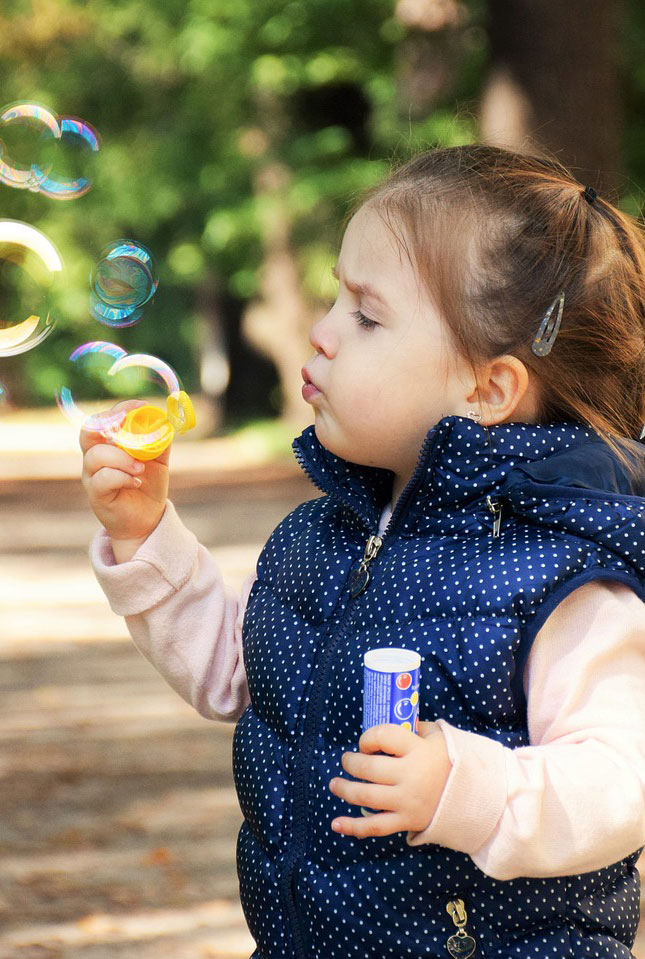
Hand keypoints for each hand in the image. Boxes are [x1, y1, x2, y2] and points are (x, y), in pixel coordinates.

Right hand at [80, 400, 169, 558]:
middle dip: (109, 423)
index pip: (104, 419)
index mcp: (108, 444)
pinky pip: (102, 479)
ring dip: (122, 458)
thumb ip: (160, 440)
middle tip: (129, 426)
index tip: (141, 406)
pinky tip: (135, 481)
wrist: (147, 519)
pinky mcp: (96, 494)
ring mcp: (92, 476)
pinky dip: (121, 477)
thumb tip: (166, 420)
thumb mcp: (159, 460)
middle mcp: (95, 457)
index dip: (120, 409)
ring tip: (140, 468)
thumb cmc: (148, 485)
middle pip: (89, 432)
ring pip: (96, 456)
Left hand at [329, 722, 450, 838]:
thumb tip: (396, 721)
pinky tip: (336, 824)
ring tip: (334, 784)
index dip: (368, 737)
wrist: (475, 798)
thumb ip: (417, 728)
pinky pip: (375, 827)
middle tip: (346, 760)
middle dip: (351, 763)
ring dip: (345, 789)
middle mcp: (410, 775)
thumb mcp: (440, 737)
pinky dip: (353, 827)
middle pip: (369, 768)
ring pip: (366, 796)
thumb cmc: (453, 763)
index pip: (382, 736)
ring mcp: (407, 801)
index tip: (366, 743)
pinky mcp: (406, 821)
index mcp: (419, 750)